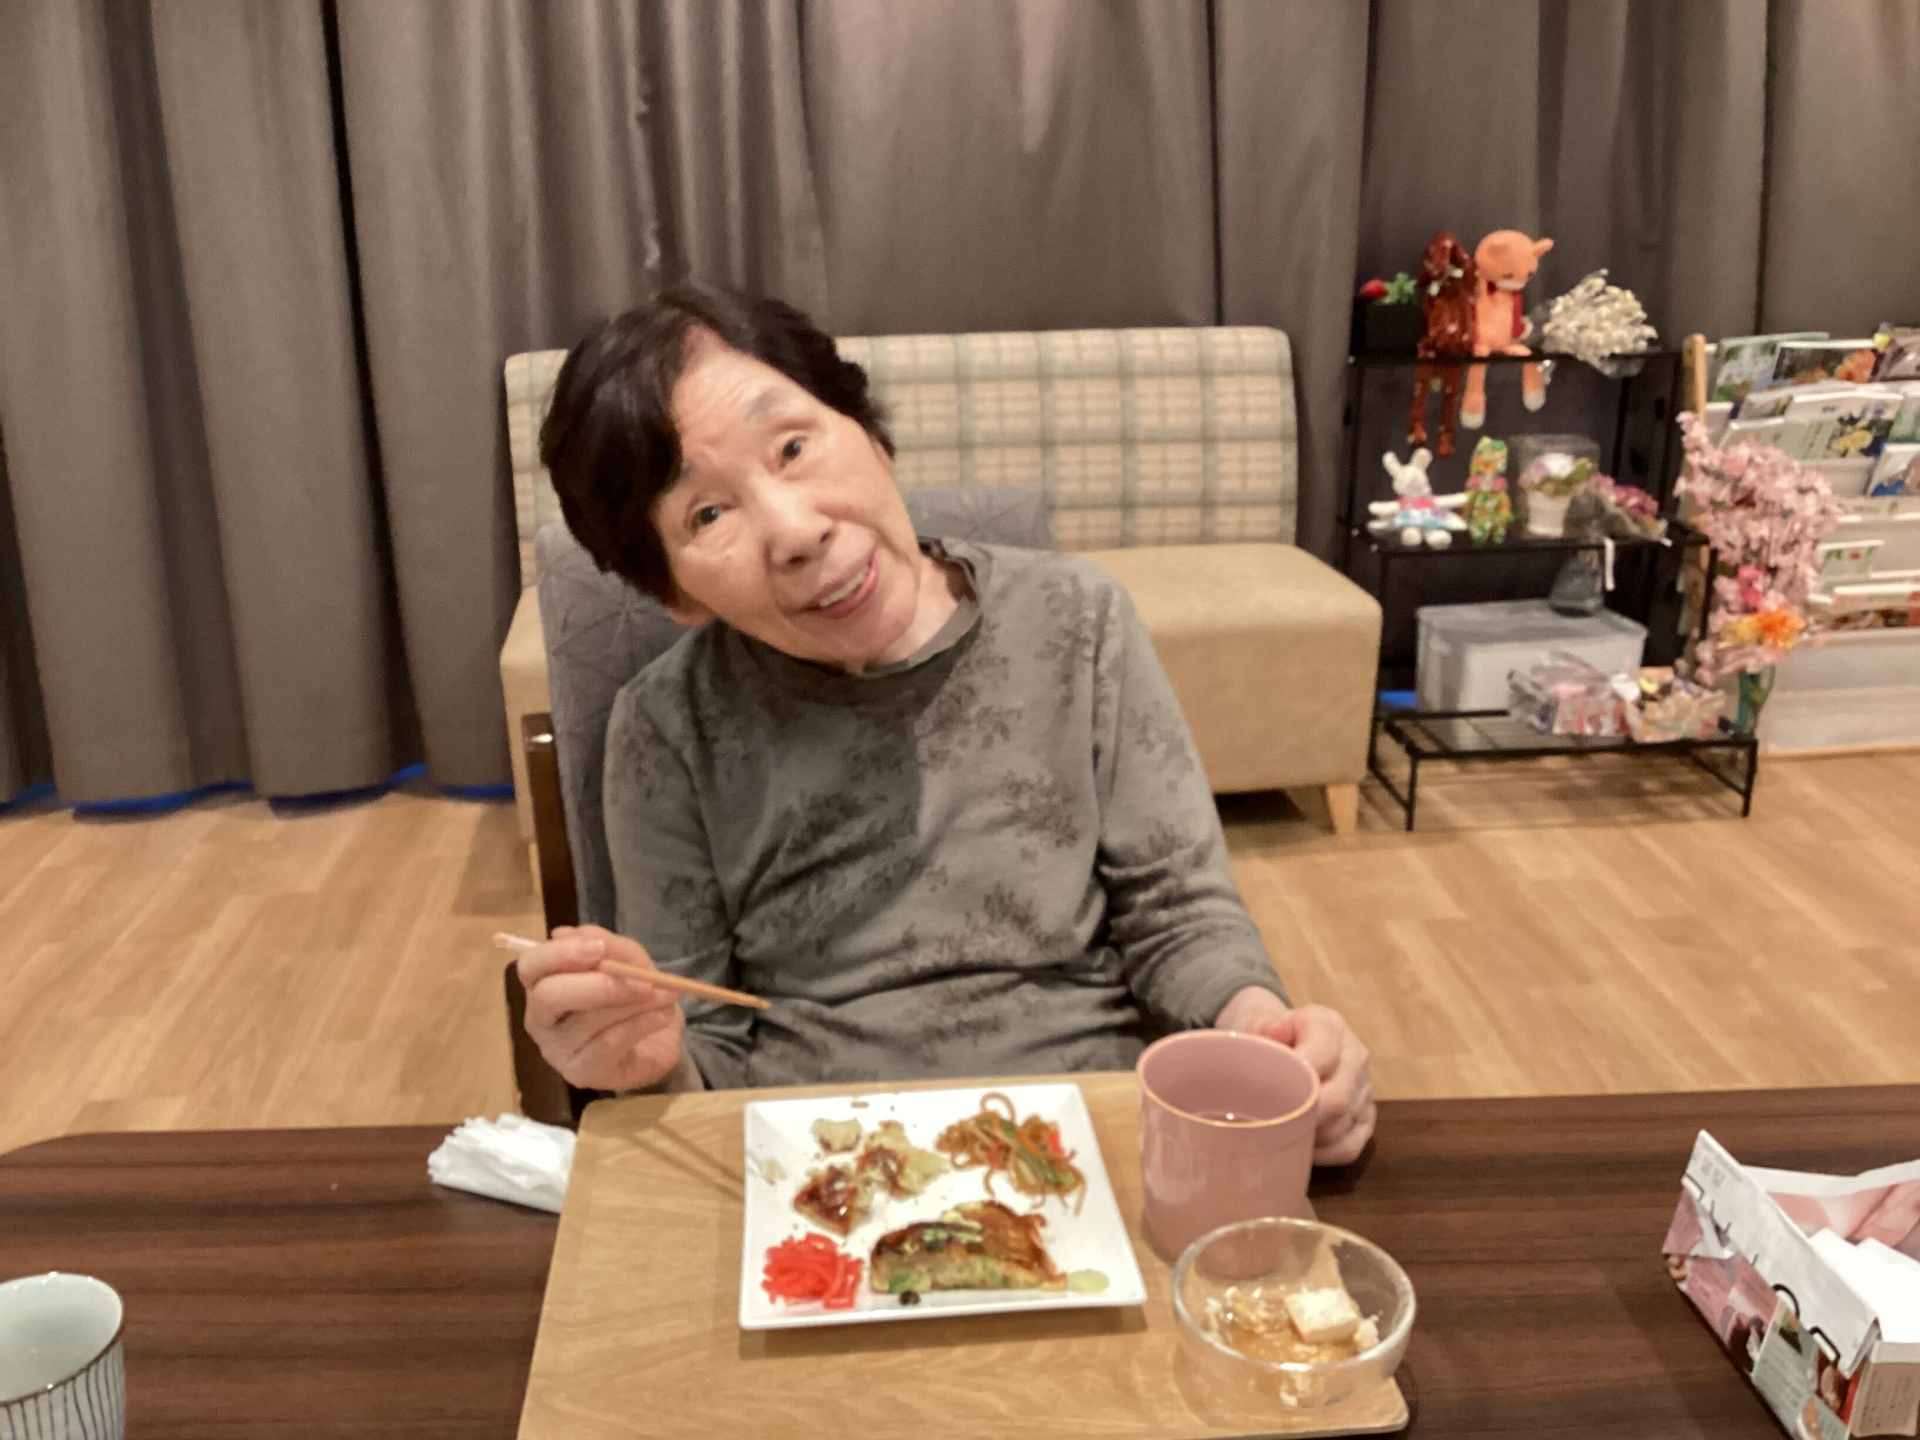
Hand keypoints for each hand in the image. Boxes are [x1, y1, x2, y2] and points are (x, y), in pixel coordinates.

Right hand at [516, 925, 691, 1092]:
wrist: (660, 1039)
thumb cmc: (633, 995)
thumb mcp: (628, 959)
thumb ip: (606, 945)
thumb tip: (565, 934)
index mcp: (542, 984)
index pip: (529, 966)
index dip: (558, 954)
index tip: (598, 949)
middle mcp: (540, 1019)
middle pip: (548, 996)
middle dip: (599, 984)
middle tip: (643, 979)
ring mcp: (556, 1051)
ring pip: (588, 1020)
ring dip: (635, 1002)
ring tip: (666, 994)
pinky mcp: (580, 1074)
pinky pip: (608, 1044)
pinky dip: (641, 1024)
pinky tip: (662, 1016)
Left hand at [1216, 987, 1375, 1165]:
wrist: (1287, 1041)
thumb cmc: (1269, 1038)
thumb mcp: (1260, 1024)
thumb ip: (1263, 1029)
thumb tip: (1275, 1033)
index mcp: (1330, 1025)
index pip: (1324, 1054)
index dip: (1297, 1078)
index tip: (1266, 1095)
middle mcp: (1355, 1055)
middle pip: (1337, 1099)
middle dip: (1300, 1118)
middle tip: (1268, 1127)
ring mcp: (1365, 1088)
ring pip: (1342, 1127)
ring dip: (1308, 1138)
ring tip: (1278, 1136)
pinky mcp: (1367, 1116)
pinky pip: (1350, 1147)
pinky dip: (1322, 1155)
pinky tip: (1301, 1149)